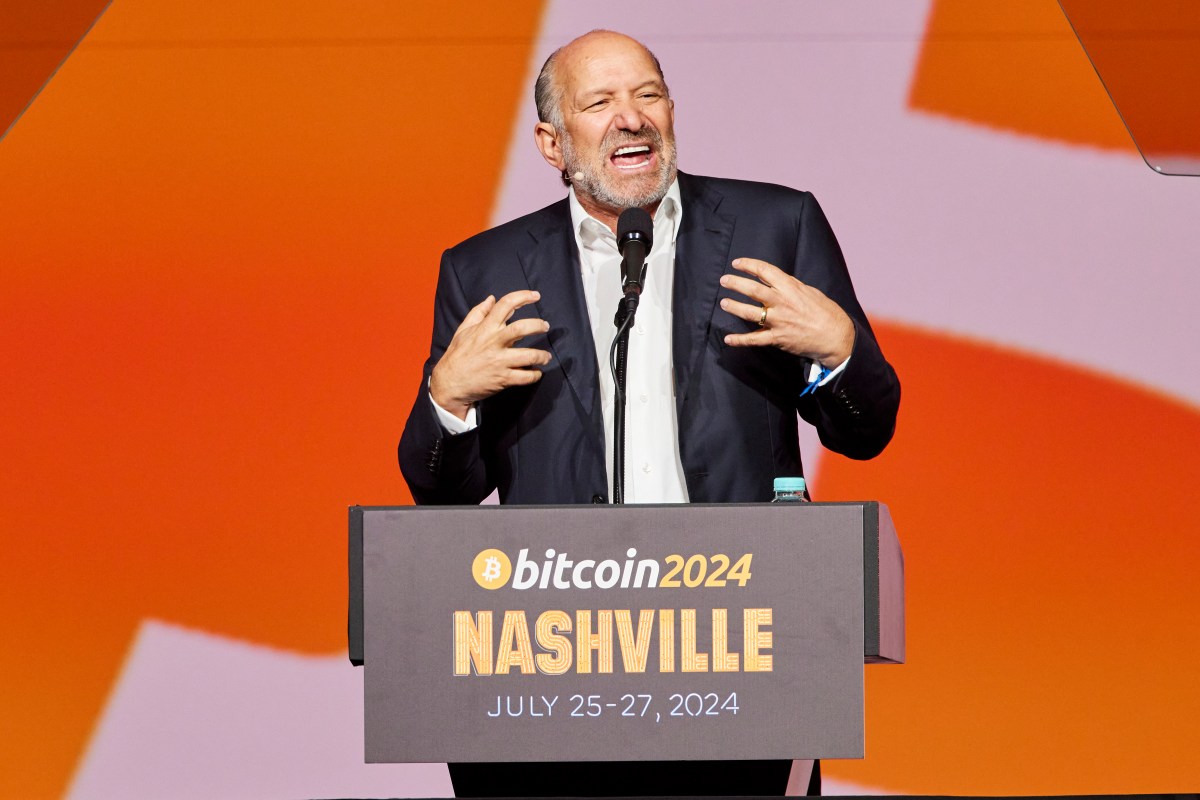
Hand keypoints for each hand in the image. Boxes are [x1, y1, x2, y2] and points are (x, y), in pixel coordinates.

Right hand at [430, 290, 551, 419]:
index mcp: (485, 328)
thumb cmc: (457, 355)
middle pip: (521, 328)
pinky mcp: (503, 379)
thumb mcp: (463, 330)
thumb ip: (478, 312)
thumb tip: (491, 298)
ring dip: (542, 355)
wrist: (449, 383)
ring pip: (529, 356)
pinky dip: (535, 375)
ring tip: (545, 356)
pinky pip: (525, 377)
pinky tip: (536, 372)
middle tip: (545, 326)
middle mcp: (494, 343)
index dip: (522, 297)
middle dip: (537, 325)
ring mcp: (499, 362)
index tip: (535, 296)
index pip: (505, 305)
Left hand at [718, 258, 853, 365]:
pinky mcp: (777, 338)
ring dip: (734, 307)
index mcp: (790, 288)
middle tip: (724, 280)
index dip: (748, 265)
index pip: (765, 271)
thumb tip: (776, 280)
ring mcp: (778, 321)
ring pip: (749, 313)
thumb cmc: (826, 312)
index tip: (737, 263)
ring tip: (723, 303)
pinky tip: (728, 339)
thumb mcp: (810, 291)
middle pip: (752, 290)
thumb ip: (791, 286)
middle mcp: (782, 303)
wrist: (836, 337)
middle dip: (735, 283)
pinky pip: (754, 340)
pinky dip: (739, 340)